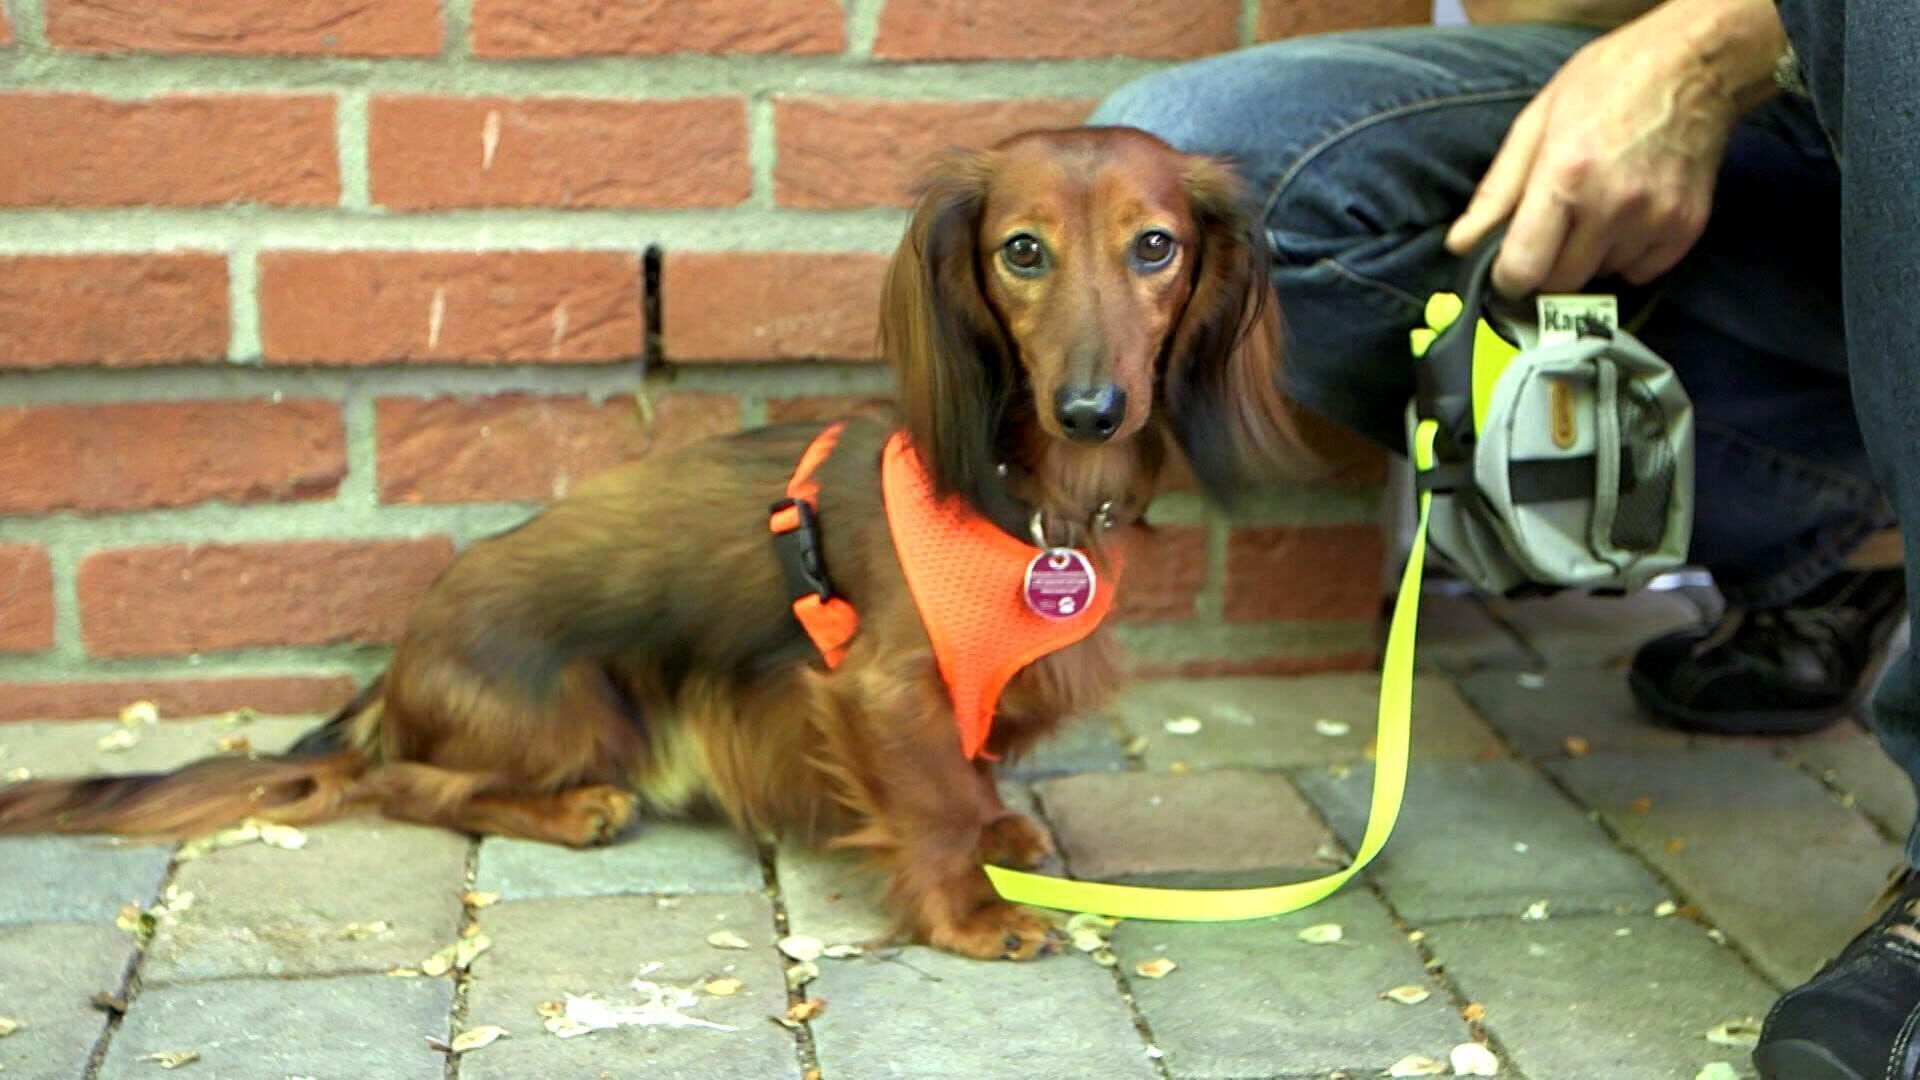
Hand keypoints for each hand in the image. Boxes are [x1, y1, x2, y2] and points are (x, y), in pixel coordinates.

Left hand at [1446, 0, 1784, 296]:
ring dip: (1589, 258)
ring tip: (1595, 209)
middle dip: (1546, 267)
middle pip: (1561, 282)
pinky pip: (1641, 271)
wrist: (1694, 64)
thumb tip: (1461, 244)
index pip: (1524, 268)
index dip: (1507, 279)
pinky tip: (1626, 216)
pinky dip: (1627, 256)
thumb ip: (1497, 190)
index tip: (1506, 270)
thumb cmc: (1608, 83)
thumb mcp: (1536, 122)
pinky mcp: (1686, 228)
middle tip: (1550, 231)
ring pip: (1601, 277)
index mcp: (1566, 176)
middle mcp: (1612, 205)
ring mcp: (1654, 219)